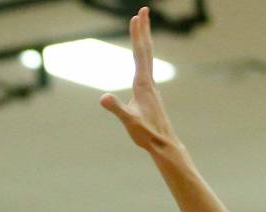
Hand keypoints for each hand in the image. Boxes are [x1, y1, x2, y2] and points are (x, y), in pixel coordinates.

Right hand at [99, 7, 177, 152]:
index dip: (137, 35)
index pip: (140, 54)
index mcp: (143, 84)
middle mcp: (149, 81)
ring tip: (142, 28)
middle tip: (143, 10)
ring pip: (147, 58)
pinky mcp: (149, 93)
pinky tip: (141, 58)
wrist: (163, 143)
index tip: (136, 17)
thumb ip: (116, 108)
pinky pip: (145, 67)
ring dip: (144, 40)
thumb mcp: (128, 121)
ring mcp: (150, 86)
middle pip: (146, 50)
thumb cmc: (146, 133)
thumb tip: (102, 97)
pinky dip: (143, 56)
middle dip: (144, 30)